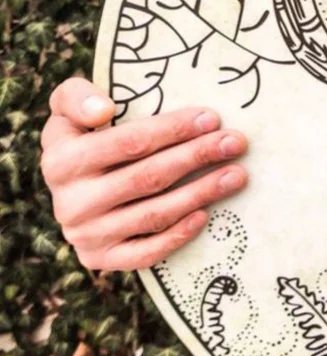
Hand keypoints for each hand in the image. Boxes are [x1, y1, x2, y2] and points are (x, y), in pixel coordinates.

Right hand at [40, 78, 248, 271]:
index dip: (173, 130)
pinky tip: (206, 215)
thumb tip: (104, 110)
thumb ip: (77, 97)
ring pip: (154, 214)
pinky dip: (177, 236)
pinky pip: (145, 253)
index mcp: (61, 161)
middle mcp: (70, 203)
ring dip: (201, 193)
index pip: (129, 143)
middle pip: (149, 177)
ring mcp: (85, 235)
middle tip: (235, 143)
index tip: (212, 118)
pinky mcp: (100, 259)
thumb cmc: (84, 136)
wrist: (70, 188)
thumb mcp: (70, 108)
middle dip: (198, 157)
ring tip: (237, 174)